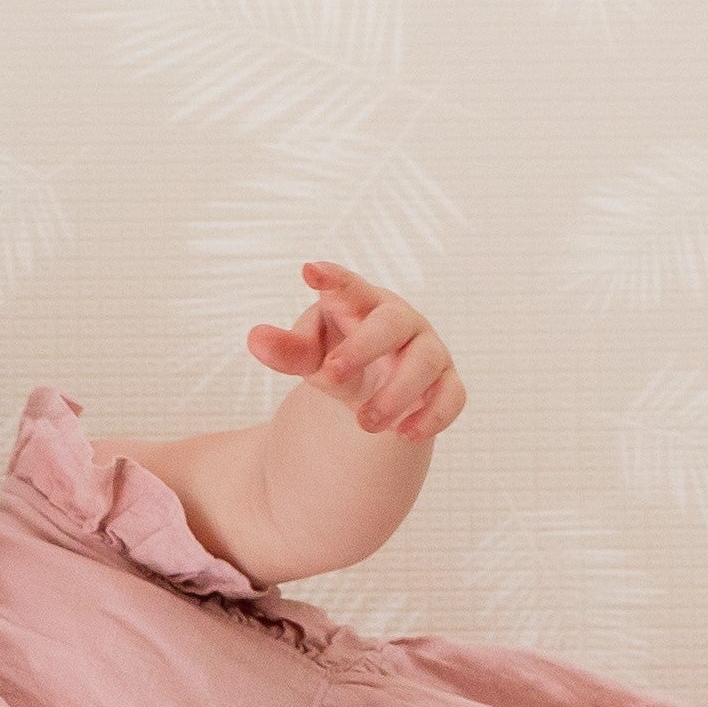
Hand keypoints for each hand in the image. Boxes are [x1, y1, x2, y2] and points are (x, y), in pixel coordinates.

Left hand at [244, 261, 465, 437]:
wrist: (377, 386)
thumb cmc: (341, 355)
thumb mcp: (311, 354)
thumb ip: (286, 350)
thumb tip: (255, 340)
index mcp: (363, 304)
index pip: (349, 287)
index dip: (333, 279)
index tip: (309, 272)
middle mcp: (401, 321)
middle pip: (392, 322)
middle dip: (364, 348)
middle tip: (332, 375)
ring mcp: (428, 351)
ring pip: (426, 363)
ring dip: (394, 395)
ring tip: (364, 423)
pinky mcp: (445, 384)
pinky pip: (452, 396)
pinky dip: (432, 416)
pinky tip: (405, 434)